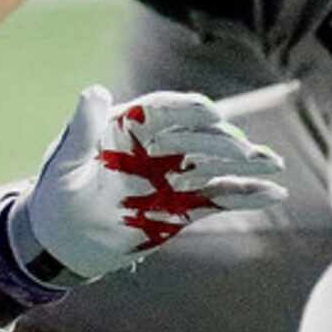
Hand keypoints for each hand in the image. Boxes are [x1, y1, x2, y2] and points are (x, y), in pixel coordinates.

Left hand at [9, 85, 284, 284]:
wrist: (62, 240)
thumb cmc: (57, 195)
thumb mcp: (66, 162)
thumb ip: (82, 129)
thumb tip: (94, 91)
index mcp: (128, 128)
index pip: (164, 110)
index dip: (187, 108)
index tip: (210, 111)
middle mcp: (157, 148)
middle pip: (197, 138)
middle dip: (223, 142)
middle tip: (245, 152)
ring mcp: (172, 176)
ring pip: (215, 166)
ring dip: (246, 165)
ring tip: (274, 166)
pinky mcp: (181, 206)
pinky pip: (217, 198)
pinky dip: (245, 196)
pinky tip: (272, 193)